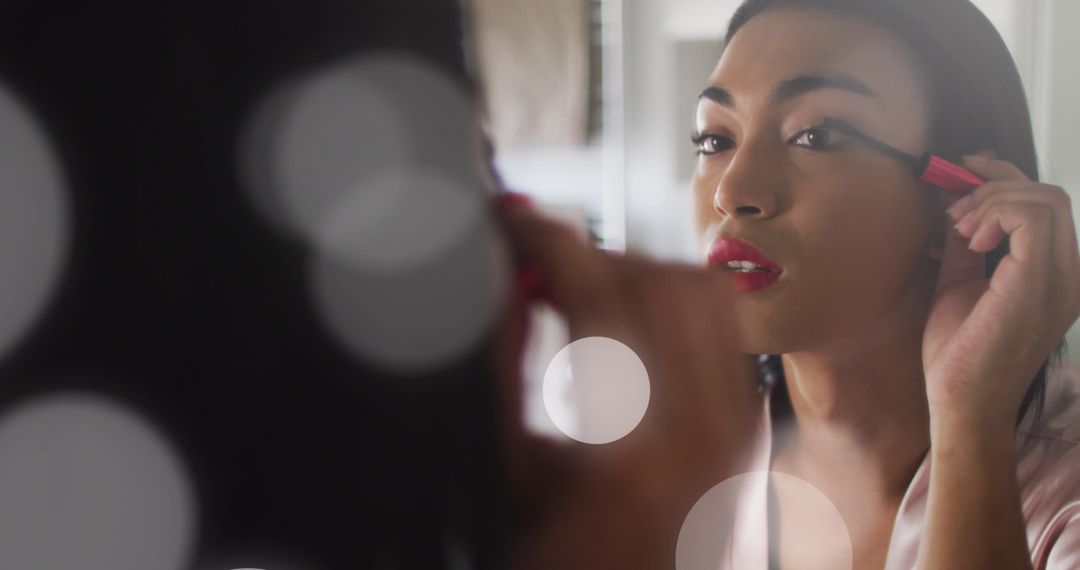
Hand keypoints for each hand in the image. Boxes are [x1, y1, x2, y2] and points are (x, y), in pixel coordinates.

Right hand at [492, 196, 761, 568]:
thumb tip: (502, 276)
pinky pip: (720, 325)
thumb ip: (502, 367)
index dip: (546, 240)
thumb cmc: (570, 561)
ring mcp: (738, 427)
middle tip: (537, 266)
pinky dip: (669, 302)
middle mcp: (704, 431)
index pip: (599, 293)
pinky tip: (623, 326)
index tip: (511, 224)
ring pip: (701, 289)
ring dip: (633, 271)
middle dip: (588, 254)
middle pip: (659, 278)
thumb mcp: (510, 477)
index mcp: (633, 450)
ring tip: (578, 295)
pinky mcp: (749, 425)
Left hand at [922, 151, 1079, 431]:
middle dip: (995, 183)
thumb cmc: (959, 354)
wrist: (960, 404)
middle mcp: (1066, 273)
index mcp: (1052, 273)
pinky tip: (971, 239)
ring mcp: (1060, 279)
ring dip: (992, 199)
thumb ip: (965, 244)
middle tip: (955, 209)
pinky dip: (996, 213)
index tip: (962, 172)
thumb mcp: (959, 282)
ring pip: (1046, 199)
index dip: (1003, 177)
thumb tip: (956, 202)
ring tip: (959, 228)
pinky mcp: (1039, 284)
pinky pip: (1033, 218)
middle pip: (1049, 195)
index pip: (1043, 205)